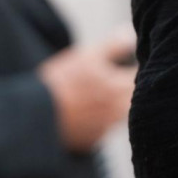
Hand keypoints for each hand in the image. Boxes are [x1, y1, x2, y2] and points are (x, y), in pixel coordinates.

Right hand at [36, 29, 136, 152]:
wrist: (37, 118)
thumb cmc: (62, 83)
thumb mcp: (86, 56)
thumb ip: (113, 46)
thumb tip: (131, 36)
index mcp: (120, 89)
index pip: (140, 76)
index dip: (137, 67)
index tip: (130, 62)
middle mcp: (118, 112)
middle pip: (133, 98)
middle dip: (127, 87)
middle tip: (114, 77)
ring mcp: (105, 129)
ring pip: (120, 115)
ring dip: (114, 104)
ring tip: (96, 94)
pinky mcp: (92, 142)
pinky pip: (102, 129)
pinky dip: (98, 120)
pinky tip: (83, 112)